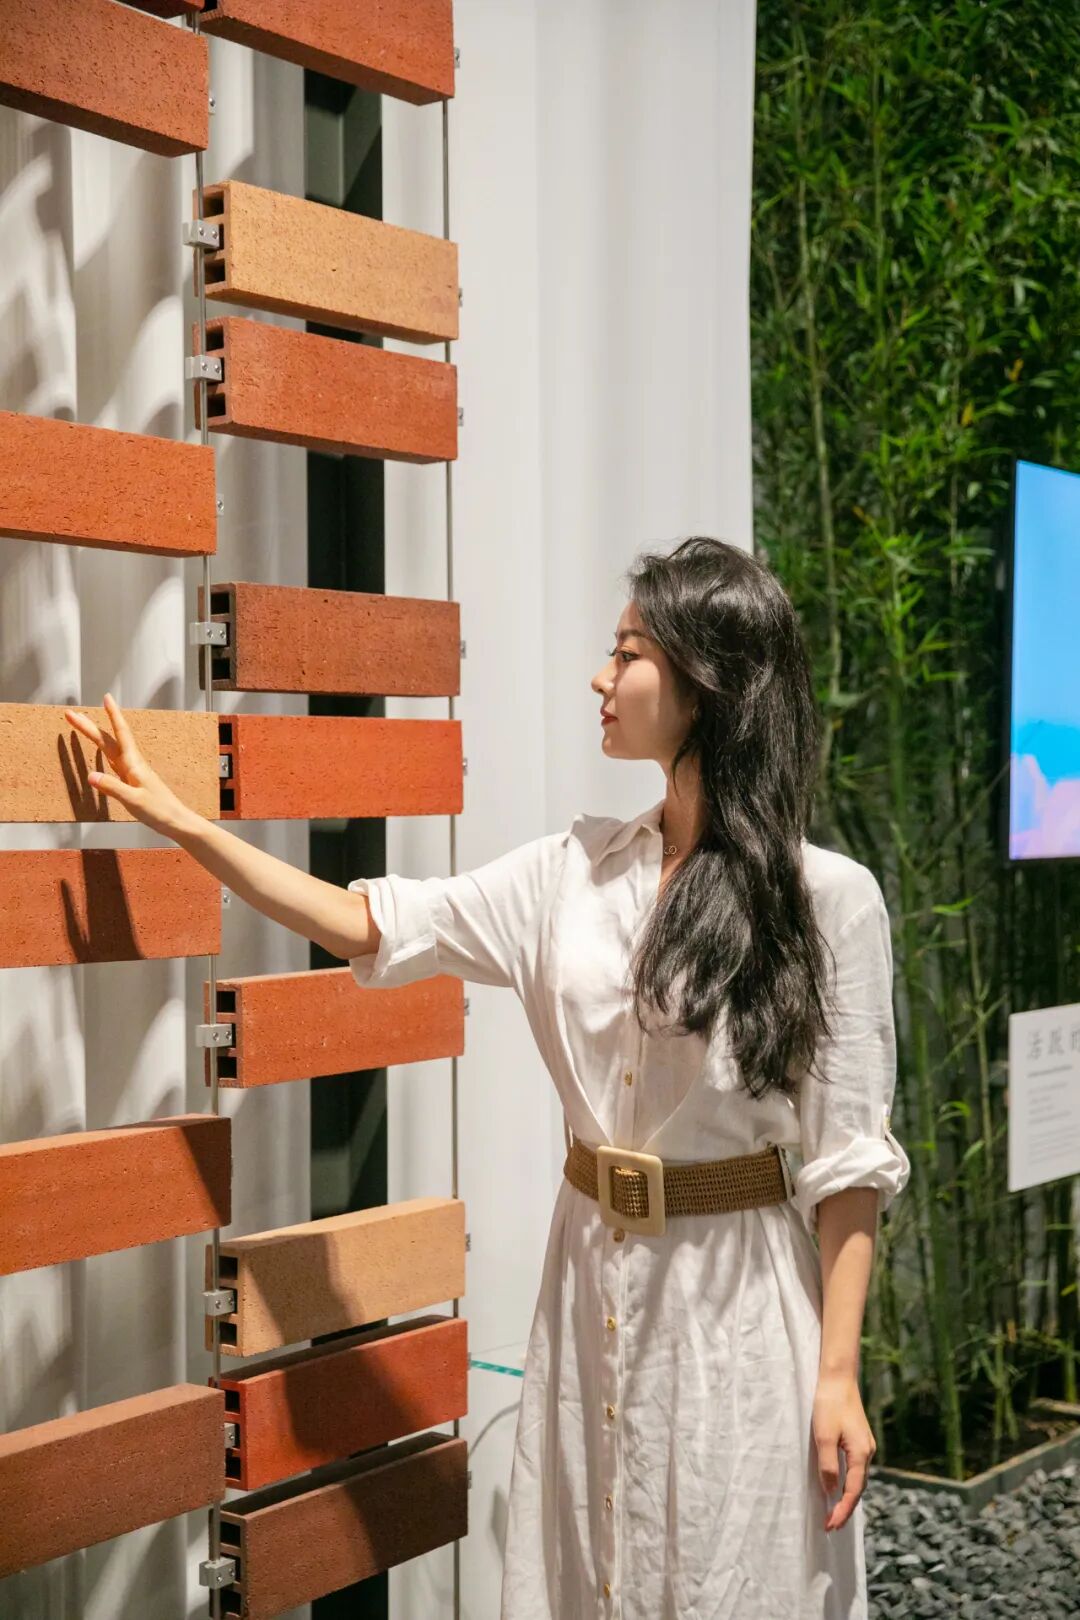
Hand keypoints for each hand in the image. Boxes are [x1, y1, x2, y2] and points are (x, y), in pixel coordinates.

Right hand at [63, 693, 191, 839]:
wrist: (176, 821)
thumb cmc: (160, 811)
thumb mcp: (133, 800)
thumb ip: (112, 788)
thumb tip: (90, 775)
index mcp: (134, 764)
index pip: (121, 734)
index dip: (113, 715)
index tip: (106, 698)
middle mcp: (133, 764)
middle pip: (109, 739)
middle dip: (90, 726)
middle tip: (71, 715)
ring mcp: (132, 772)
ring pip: (110, 748)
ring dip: (96, 736)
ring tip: (83, 726)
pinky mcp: (132, 781)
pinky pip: (114, 762)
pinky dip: (104, 753)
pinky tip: (102, 752)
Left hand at [812, 1371, 875, 1531]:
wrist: (838, 1378)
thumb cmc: (829, 1404)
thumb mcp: (824, 1436)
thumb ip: (828, 1465)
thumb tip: (830, 1490)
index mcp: (861, 1453)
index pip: (853, 1492)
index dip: (842, 1510)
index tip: (830, 1525)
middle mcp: (867, 1452)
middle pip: (858, 1488)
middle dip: (845, 1508)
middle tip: (830, 1525)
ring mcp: (864, 1445)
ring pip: (858, 1479)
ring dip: (846, 1497)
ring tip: (833, 1512)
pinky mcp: (858, 1439)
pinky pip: (855, 1468)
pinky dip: (847, 1483)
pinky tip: (839, 1486)